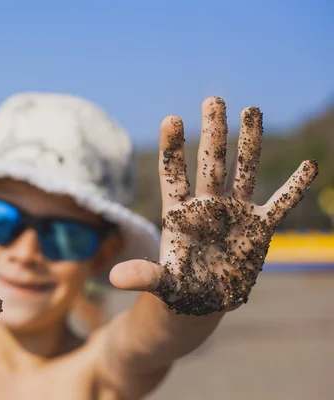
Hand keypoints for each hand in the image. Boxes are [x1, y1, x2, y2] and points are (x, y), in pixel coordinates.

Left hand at [110, 97, 317, 315]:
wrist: (202, 299)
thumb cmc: (177, 288)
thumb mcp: (162, 283)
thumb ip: (144, 276)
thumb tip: (113, 279)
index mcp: (179, 214)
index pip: (173, 175)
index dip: (172, 149)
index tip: (170, 119)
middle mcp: (207, 206)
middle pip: (210, 164)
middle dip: (213, 133)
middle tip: (213, 100)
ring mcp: (234, 213)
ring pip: (243, 171)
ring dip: (248, 143)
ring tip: (251, 109)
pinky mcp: (259, 228)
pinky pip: (279, 204)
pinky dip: (293, 188)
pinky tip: (309, 166)